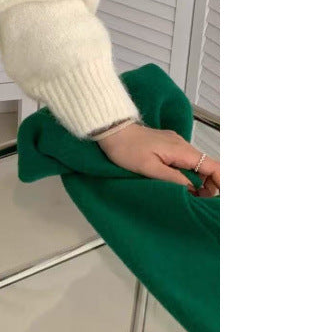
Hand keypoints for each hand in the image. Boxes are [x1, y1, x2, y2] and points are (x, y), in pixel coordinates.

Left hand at [96, 123, 219, 197]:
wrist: (112, 130)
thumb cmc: (126, 148)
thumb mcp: (149, 168)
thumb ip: (173, 179)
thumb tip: (193, 189)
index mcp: (181, 150)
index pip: (213, 166)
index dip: (221, 183)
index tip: (216, 200)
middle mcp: (183, 146)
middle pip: (208, 168)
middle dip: (208, 186)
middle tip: (196, 201)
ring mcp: (176, 145)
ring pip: (197, 166)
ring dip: (197, 182)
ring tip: (186, 196)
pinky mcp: (168, 146)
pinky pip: (185, 162)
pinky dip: (187, 175)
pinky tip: (178, 185)